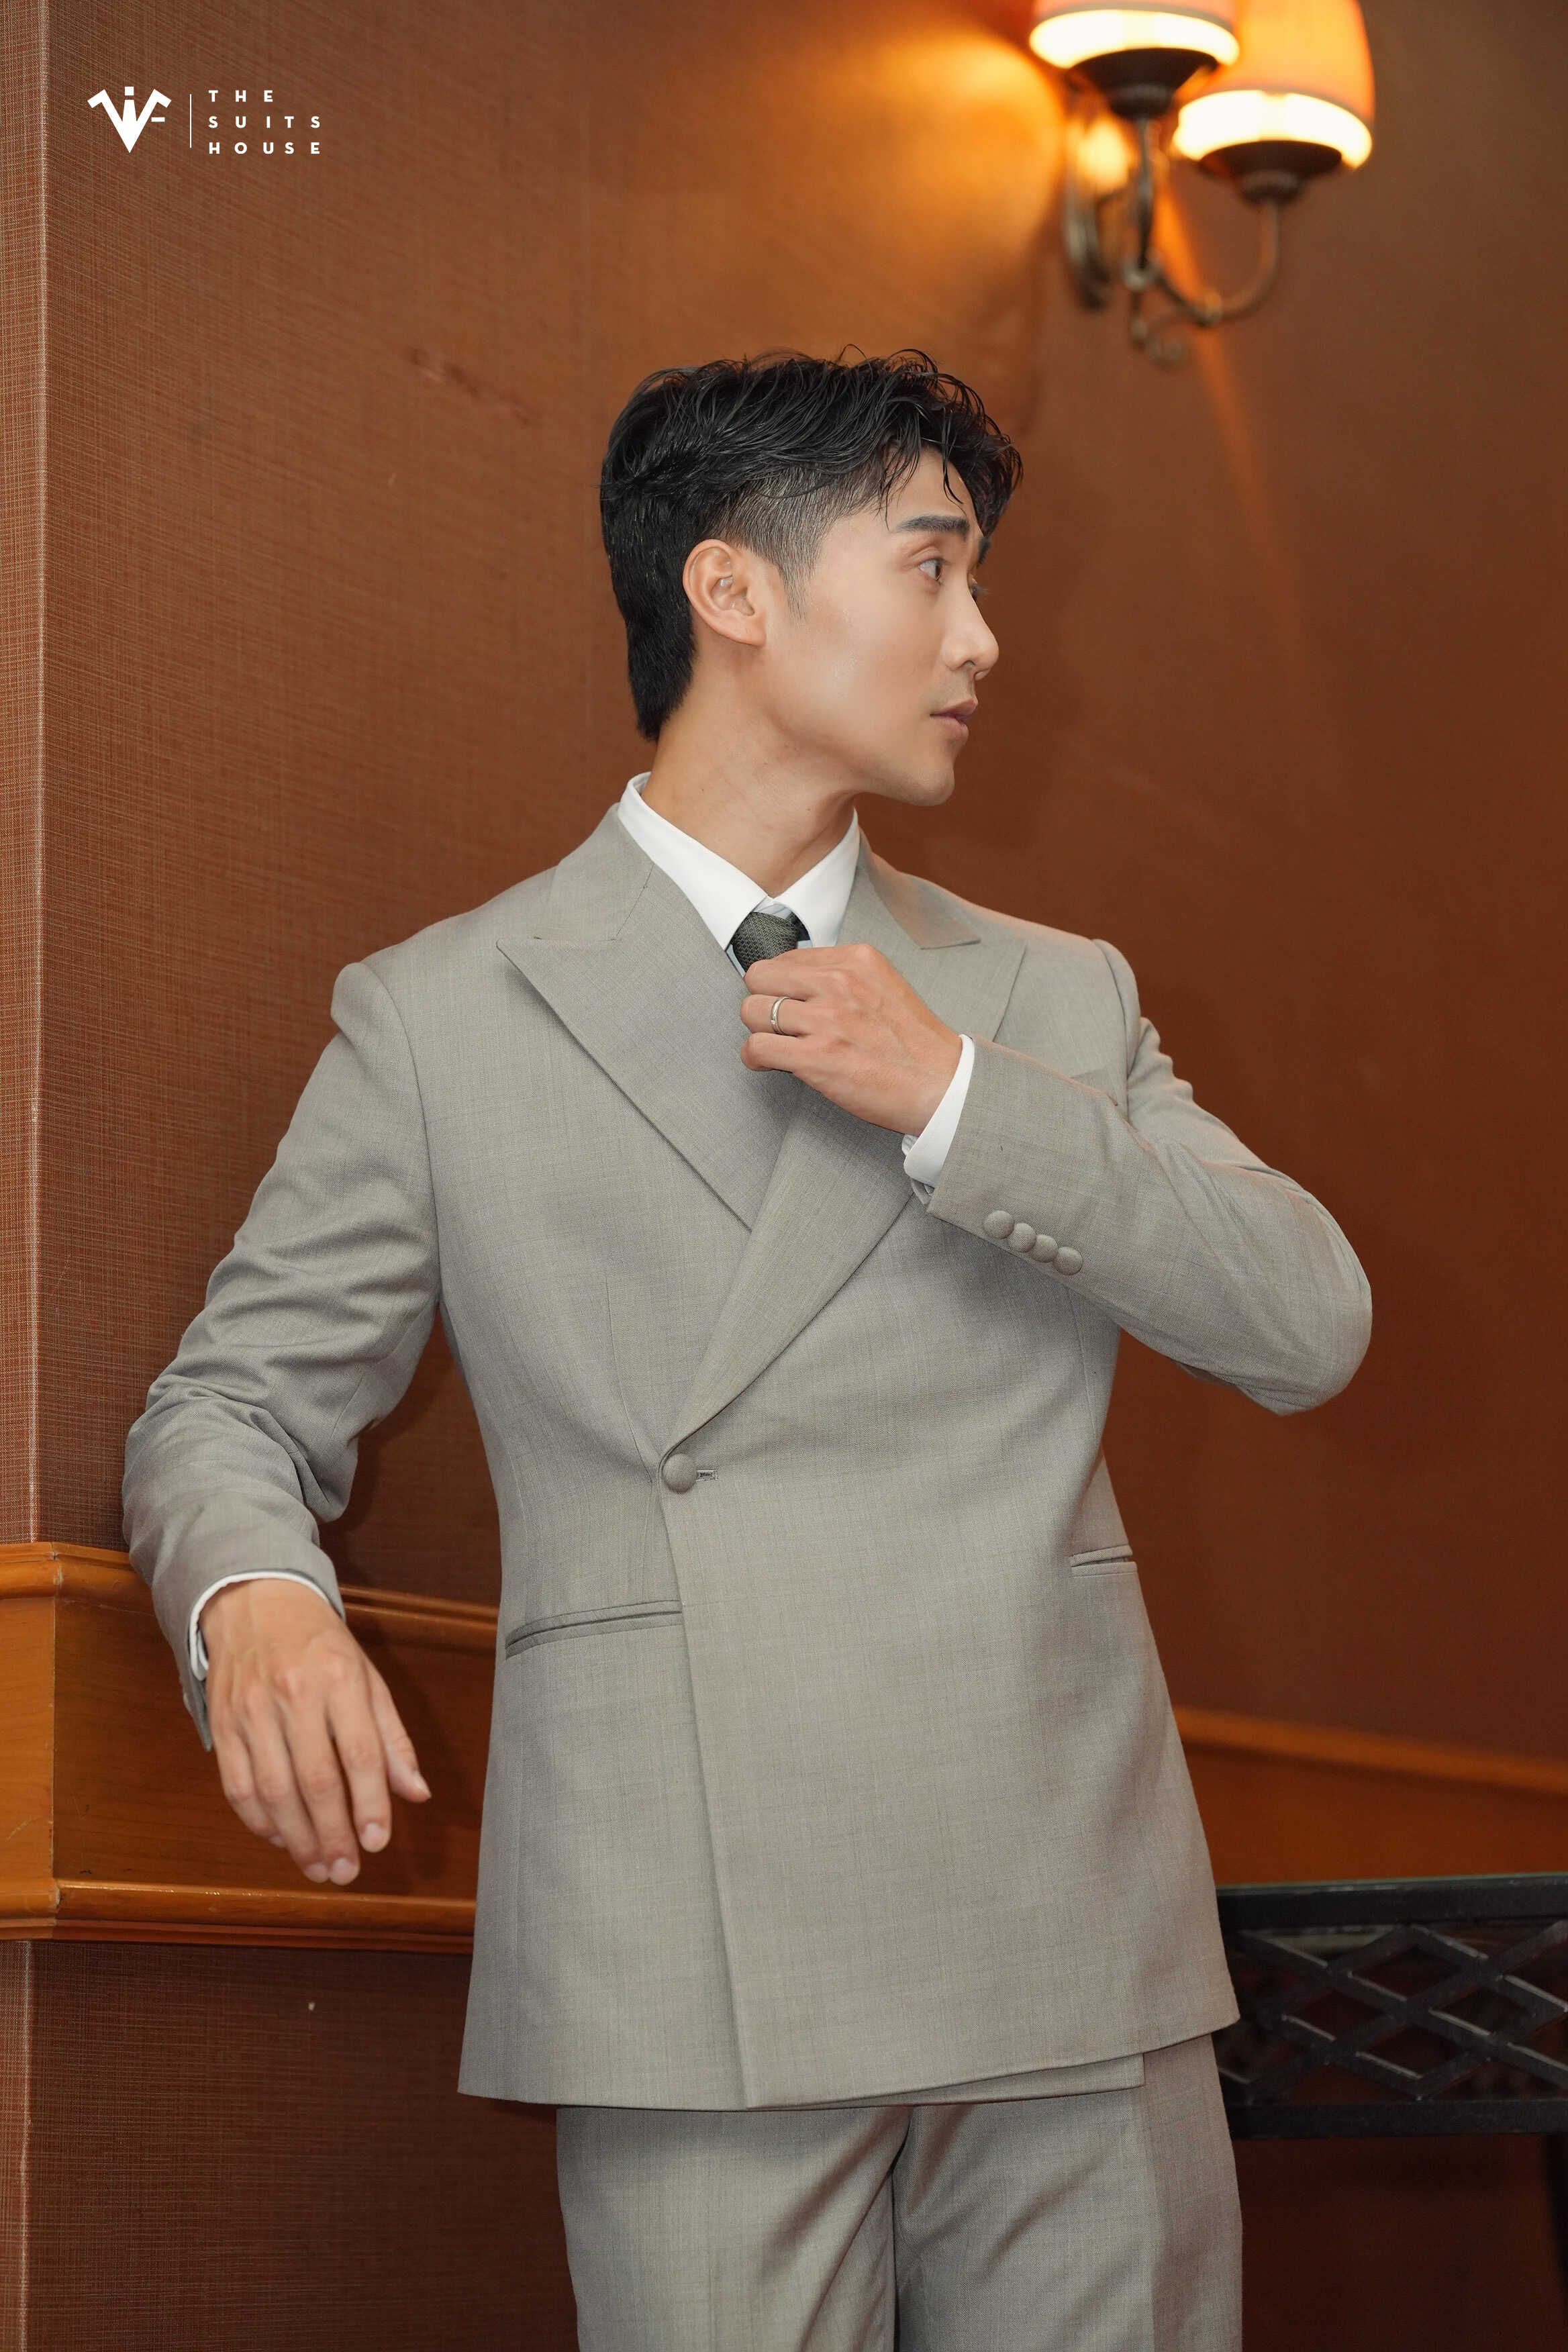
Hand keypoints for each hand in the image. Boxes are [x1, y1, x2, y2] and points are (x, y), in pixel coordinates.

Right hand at [200, 1579, 430, 1886]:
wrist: (255, 1603)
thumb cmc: (320, 1646)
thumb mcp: (368, 1678)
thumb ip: (393, 1738)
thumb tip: (417, 1793)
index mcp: (339, 1679)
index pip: (358, 1753)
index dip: (369, 1804)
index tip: (377, 1842)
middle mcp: (293, 1694)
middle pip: (314, 1781)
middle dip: (332, 1835)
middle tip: (347, 1871)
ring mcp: (251, 1710)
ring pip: (273, 1791)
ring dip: (297, 1840)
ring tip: (319, 1868)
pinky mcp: (222, 1723)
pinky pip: (237, 1786)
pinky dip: (259, 1821)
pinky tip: (281, 1840)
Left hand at [739, 942, 961, 1133]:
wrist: (942, 1085)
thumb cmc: (914, 1045)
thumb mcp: (884, 986)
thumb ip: (843, 977)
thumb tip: (795, 979)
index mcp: (857, 960)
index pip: (787, 958)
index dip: (782, 984)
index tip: (790, 1002)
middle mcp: (840, 983)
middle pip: (760, 977)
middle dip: (762, 1000)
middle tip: (776, 1022)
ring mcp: (827, 1019)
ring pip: (752, 1010)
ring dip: (758, 1030)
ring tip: (777, 1044)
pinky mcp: (816, 1057)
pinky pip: (756, 1047)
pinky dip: (754, 1057)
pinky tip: (769, 1063)